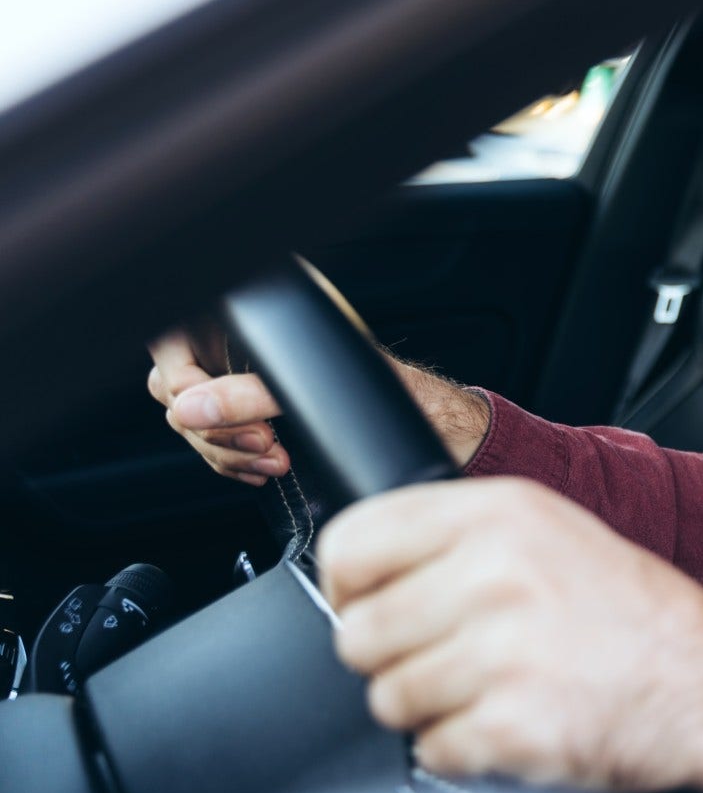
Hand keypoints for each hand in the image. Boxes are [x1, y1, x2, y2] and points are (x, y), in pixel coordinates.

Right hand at [148, 333, 492, 480]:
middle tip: (264, 442)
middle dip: (212, 427)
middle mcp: (247, 350)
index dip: (182, 382)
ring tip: (276, 459)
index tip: (212, 413)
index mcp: (258, 323)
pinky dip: (238, 464)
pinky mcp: (261, 424)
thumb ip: (252, 394)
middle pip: (177, 391)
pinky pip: (220, 448)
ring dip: (228, 452)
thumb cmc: (399, 393)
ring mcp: (251, 390)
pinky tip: (267, 469)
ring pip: (195, 426)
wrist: (439, 429)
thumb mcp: (321, 389)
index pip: (174, 343)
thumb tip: (192, 407)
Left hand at [317, 477, 702, 792]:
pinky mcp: (512, 726)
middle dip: (395, 658)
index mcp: (498, 514)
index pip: (351, 543)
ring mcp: (504, 653)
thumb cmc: (633, 615)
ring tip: (497, 689)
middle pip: (358, 632)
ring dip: (432, 708)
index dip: (349, 586)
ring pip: (388, 698)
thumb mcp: (553, 532)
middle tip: (454, 657)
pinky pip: (431, 749)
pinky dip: (466, 750)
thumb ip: (460, 537)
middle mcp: (496, 574)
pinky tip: (518, 720)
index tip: (372, 604)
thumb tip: (359, 570)